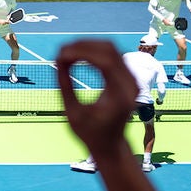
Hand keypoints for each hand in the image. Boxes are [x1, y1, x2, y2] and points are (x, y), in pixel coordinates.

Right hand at [55, 38, 134, 157]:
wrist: (111, 144)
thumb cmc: (90, 133)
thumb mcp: (72, 113)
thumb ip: (65, 86)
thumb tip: (58, 60)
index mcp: (120, 95)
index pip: (105, 61)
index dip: (81, 52)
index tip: (60, 54)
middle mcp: (131, 84)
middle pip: (109, 49)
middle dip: (83, 45)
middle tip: (61, 51)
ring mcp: (132, 79)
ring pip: (111, 49)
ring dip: (88, 46)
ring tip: (66, 53)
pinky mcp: (127, 77)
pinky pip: (111, 55)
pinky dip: (93, 52)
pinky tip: (77, 56)